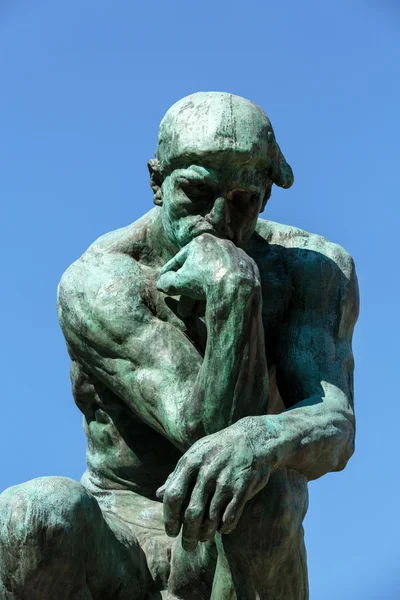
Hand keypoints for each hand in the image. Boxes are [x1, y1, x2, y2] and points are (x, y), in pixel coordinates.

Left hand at [156, 420, 270, 551]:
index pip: (173, 496)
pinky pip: (230, 516)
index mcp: (190, 462)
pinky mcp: (243, 487)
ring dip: (206, 533)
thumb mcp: (196, 454)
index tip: (171, 532)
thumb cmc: (218, 448)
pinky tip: (223, 529)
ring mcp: (225, 480)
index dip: (170, 518)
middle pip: (191, 513)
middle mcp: (206, 472)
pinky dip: (225, 527)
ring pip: (211, 518)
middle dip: (188, 534)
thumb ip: (178, 475)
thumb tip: (159, 495)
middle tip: (188, 545)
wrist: (252, 437)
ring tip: (204, 538)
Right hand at [157, 233, 259, 304]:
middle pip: (199, 267)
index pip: (179, 259)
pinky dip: (224, 287)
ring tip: (198, 308)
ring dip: (206, 288)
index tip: (163, 281)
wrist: (235, 289)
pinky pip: (232, 277)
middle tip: (182, 301)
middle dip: (188, 287)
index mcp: (200, 241)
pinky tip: (219, 297)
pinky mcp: (249, 266)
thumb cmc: (203, 282)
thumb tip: (162, 283)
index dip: (169, 272)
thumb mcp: (177, 283)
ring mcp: (236, 254)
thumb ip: (166, 281)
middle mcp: (220, 243)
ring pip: (216, 273)